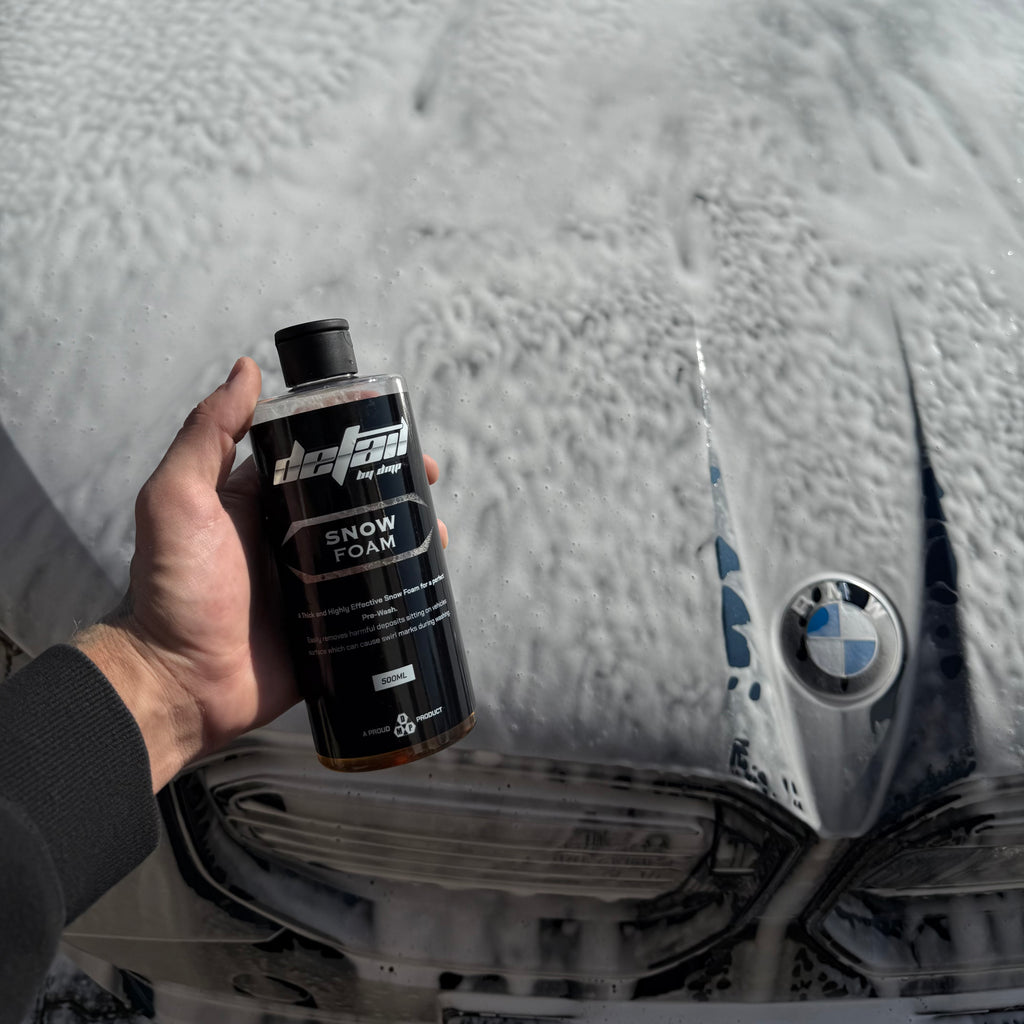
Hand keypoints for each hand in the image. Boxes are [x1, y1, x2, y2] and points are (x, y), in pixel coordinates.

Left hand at [74, 358, 445, 790]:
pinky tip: (430, 575)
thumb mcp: (178, 501)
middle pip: (354, 498)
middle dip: (395, 483)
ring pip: (372, 545)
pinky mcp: (330, 623)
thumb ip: (206, 436)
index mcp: (259, 501)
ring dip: (408, 532)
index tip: (390, 428)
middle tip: (429, 476)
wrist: (181, 684)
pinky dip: (403, 584)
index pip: (314, 457)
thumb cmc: (172, 591)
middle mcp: (290, 535)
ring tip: (438, 528)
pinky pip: (374, 598)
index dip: (353, 439)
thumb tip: (246, 370)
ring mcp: (313, 581)